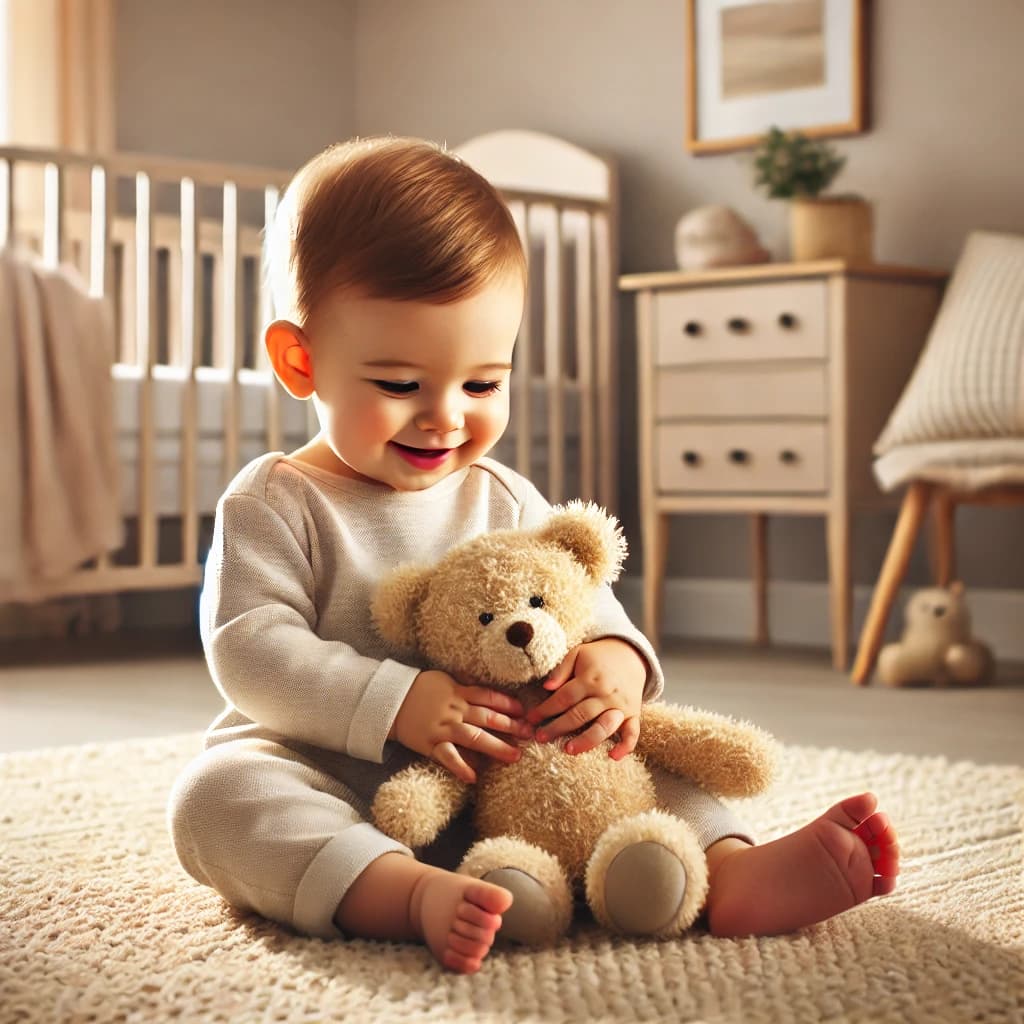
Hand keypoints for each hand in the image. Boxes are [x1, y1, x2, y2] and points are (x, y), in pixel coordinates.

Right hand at [390, 669, 532, 782]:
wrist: (389, 700)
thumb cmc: (419, 689)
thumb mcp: (444, 678)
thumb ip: (465, 683)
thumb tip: (485, 684)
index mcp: (459, 692)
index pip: (489, 697)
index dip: (508, 704)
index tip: (525, 711)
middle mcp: (455, 710)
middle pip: (488, 718)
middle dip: (511, 726)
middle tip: (530, 734)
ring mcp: (443, 728)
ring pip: (474, 737)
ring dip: (496, 747)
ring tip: (515, 757)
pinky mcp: (430, 744)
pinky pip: (448, 757)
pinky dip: (461, 766)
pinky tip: (474, 777)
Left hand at [527, 638, 646, 758]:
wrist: (631, 655)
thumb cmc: (598, 657)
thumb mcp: (578, 653)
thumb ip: (561, 669)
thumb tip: (547, 687)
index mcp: (590, 679)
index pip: (564, 697)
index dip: (546, 709)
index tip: (531, 719)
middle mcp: (606, 694)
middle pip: (579, 715)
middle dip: (558, 727)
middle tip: (540, 738)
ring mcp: (621, 706)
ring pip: (604, 727)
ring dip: (586, 740)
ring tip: (568, 749)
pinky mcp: (634, 715)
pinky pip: (632, 733)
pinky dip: (625, 746)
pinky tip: (613, 757)